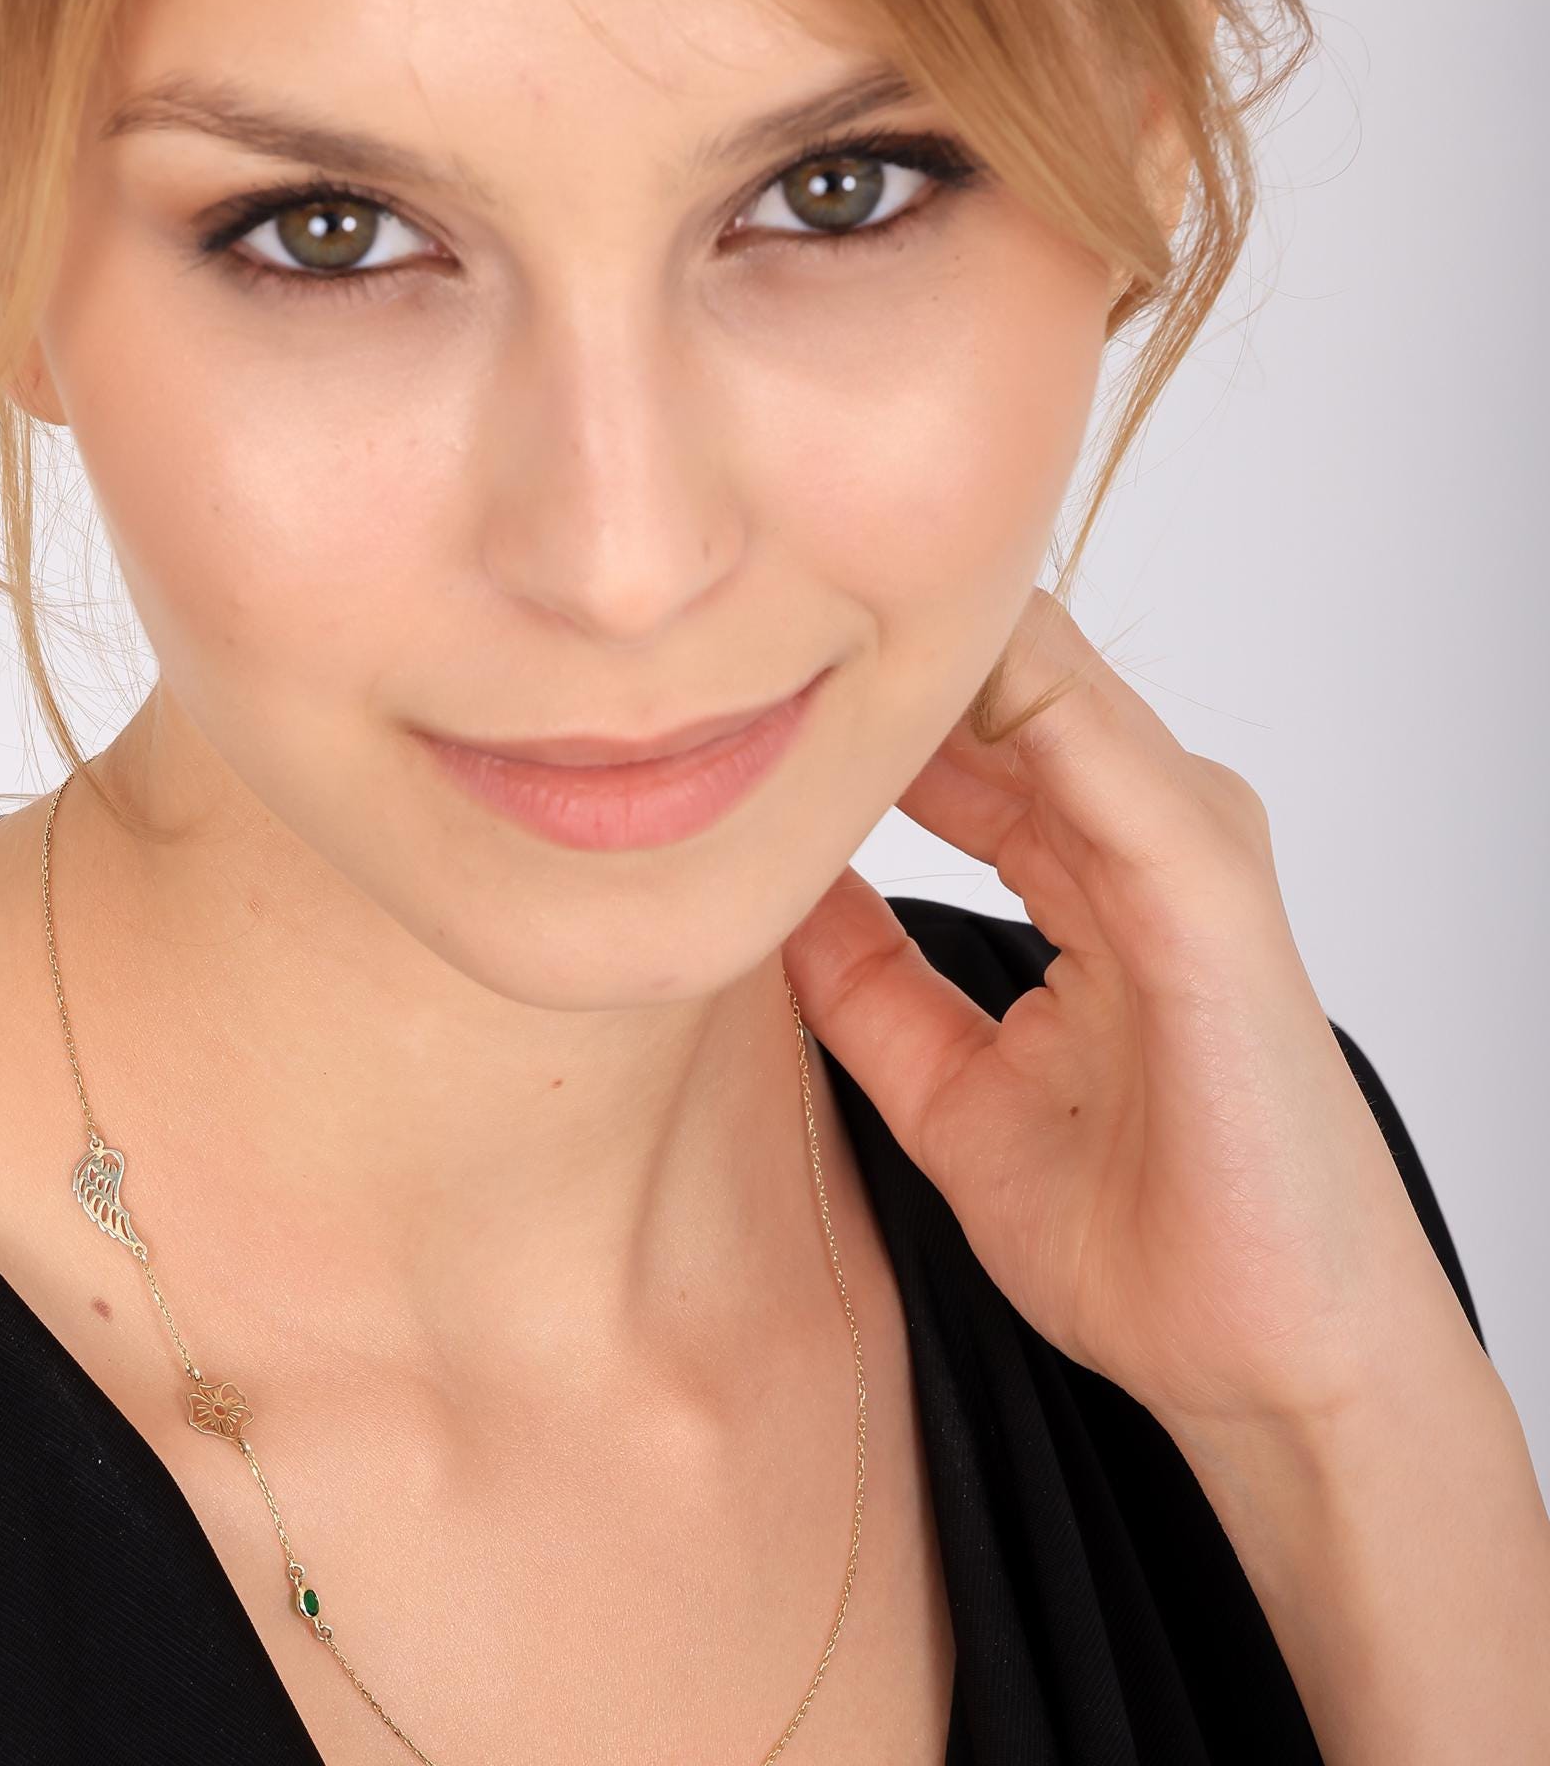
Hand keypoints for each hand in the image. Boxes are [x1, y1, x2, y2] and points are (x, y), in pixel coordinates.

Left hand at [783, 586, 1477, 1437]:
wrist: (1265, 1360)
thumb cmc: (1141, 1237)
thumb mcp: (949, 1091)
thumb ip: (865, 981)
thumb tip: (770, 889)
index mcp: (1092, 873)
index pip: (963, 737)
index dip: (850, 709)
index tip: (731, 691)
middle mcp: (1141, 834)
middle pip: (993, 687)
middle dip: (869, 661)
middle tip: (737, 645)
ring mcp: (1180, 843)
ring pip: (1038, 679)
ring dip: (916, 647)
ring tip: (783, 635)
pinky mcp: (1203, 880)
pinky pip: (1088, 743)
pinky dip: (996, 690)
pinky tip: (888, 682)